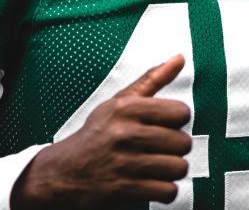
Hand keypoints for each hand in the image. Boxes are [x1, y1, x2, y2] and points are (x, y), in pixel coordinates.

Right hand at [10, 54, 192, 208]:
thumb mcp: (119, 102)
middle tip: (158, 149)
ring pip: (179, 168)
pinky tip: (151, 182)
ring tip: (156, 166)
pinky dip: (164, 190)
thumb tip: (179, 58)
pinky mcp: (126, 190)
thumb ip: (152, 79)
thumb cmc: (97, 134)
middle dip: (174, 149)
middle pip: (183, 142)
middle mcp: (125, 133)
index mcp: (126, 108)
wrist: (65, 172)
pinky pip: (168, 191)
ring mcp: (125, 163)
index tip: (164, 126)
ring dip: (171, 171)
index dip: (176, 121)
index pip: (181, 112)